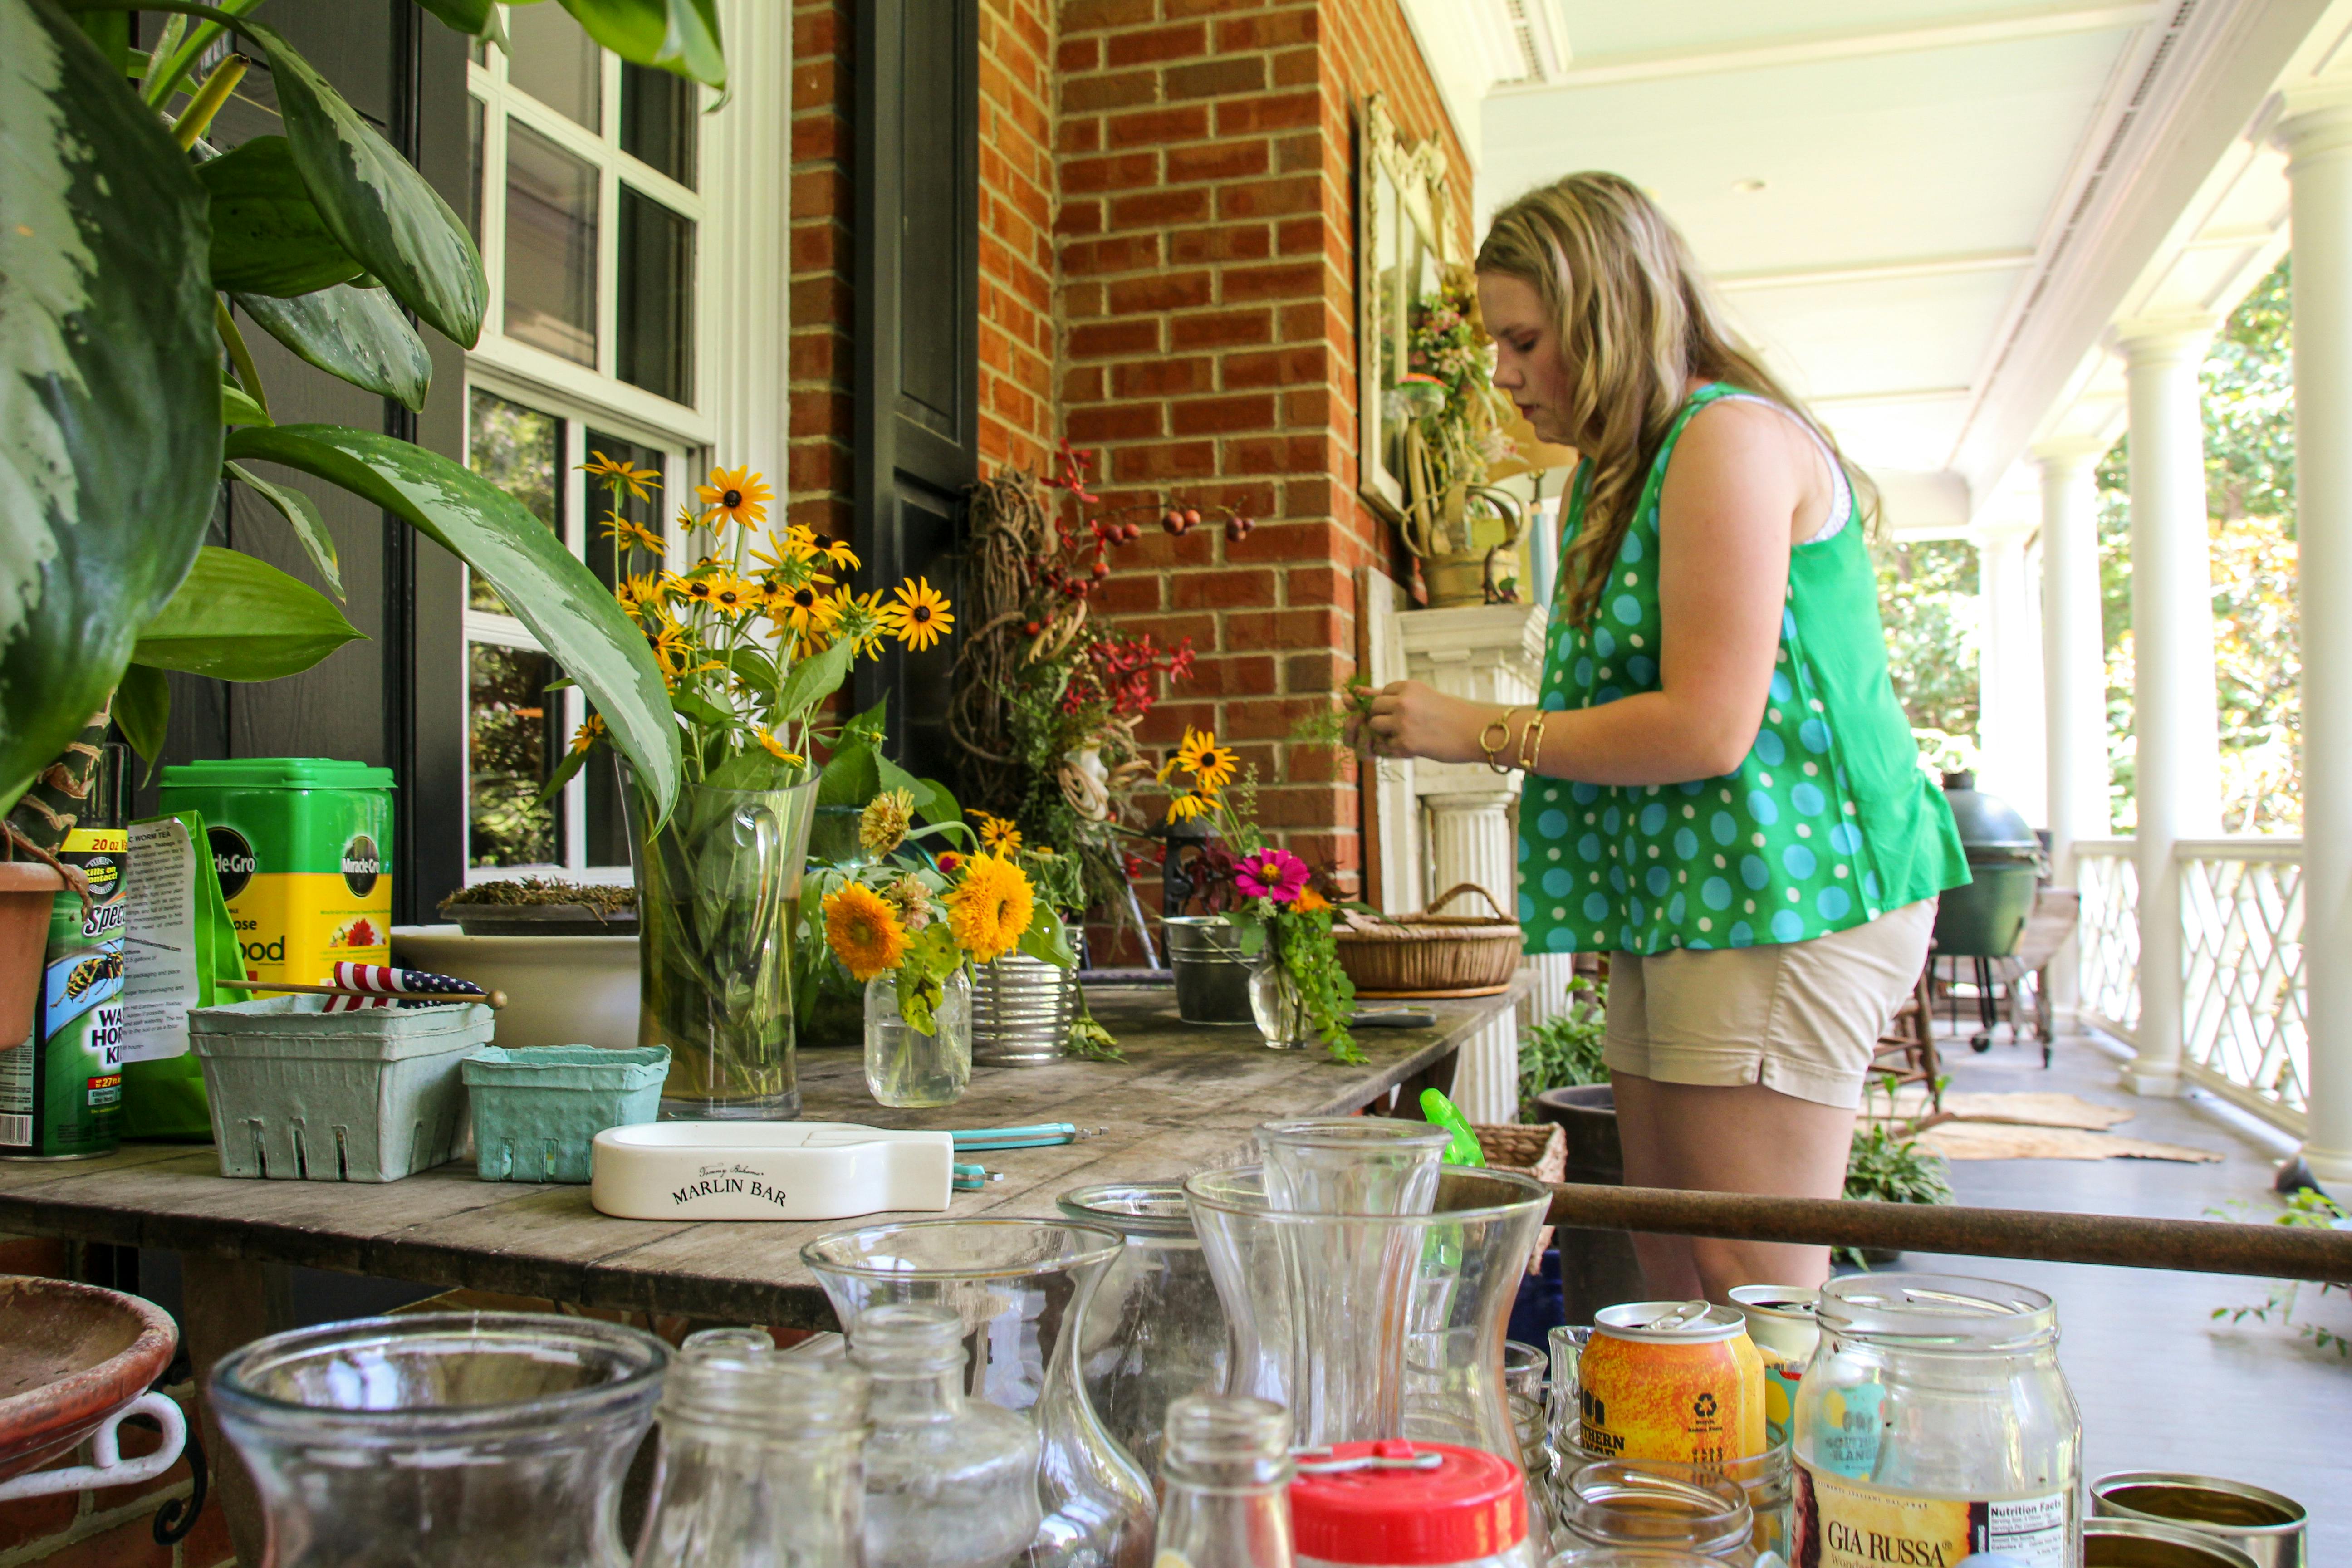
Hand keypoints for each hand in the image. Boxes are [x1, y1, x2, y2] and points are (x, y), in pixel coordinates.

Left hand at [1365, 680, 1492, 765]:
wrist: (1477, 732)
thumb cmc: (1452, 714)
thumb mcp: (1423, 697)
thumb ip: (1391, 696)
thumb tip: (1354, 693)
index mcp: (1408, 686)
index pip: (1382, 693)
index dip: (1392, 705)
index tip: (1410, 711)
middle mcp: (1402, 701)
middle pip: (1373, 709)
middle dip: (1384, 718)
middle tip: (1406, 724)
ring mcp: (1402, 723)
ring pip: (1374, 726)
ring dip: (1386, 732)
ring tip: (1411, 733)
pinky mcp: (1405, 744)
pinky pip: (1385, 746)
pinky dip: (1396, 748)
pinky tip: (1417, 744)